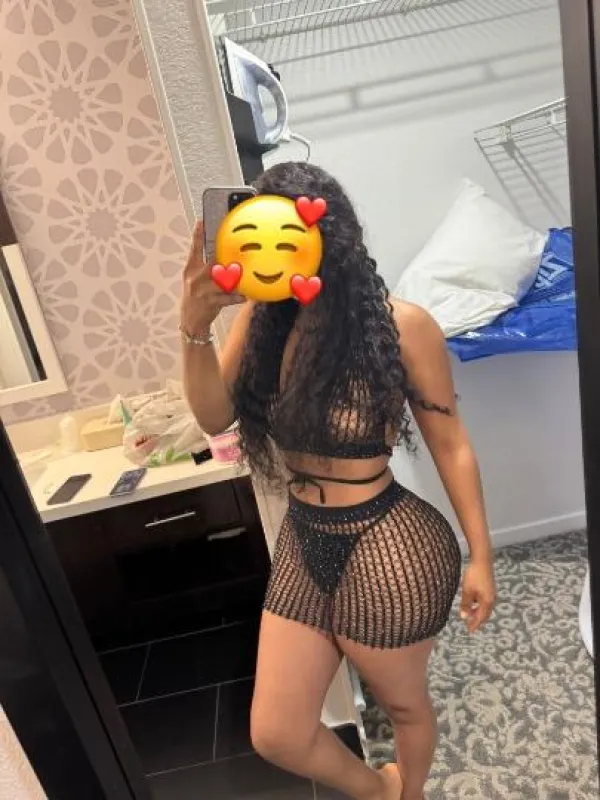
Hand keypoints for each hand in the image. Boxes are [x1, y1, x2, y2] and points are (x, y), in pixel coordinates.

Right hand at [181, 220, 244, 335]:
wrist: (190, 321)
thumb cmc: (198, 297)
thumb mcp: (197, 280)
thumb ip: (207, 268)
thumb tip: (225, 257)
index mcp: (191, 269)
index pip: (194, 249)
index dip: (197, 235)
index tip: (202, 222)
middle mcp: (194, 278)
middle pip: (212, 263)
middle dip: (225, 257)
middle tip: (239, 250)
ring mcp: (201, 290)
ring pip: (221, 280)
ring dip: (235, 279)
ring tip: (245, 274)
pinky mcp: (209, 303)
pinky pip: (227, 298)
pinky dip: (237, 297)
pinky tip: (245, 296)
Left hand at [459, 558, 495, 632]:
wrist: (482, 560)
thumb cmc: (473, 576)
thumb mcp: (467, 591)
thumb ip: (466, 604)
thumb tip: (464, 617)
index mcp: (487, 601)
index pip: (481, 617)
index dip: (475, 624)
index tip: (469, 630)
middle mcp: (491, 599)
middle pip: (485, 613)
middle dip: (478, 620)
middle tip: (470, 626)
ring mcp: (491, 593)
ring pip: (485, 607)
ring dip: (478, 613)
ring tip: (470, 616)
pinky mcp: (489, 587)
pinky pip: (485, 601)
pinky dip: (479, 606)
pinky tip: (473, 603)